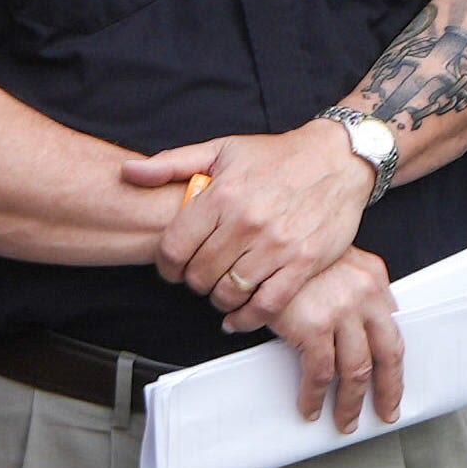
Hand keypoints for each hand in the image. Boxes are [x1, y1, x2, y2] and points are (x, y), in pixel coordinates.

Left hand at [129, 120, 375, 318]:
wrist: (338, 159)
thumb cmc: (278, 156)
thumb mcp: (223, 148)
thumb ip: (173, 163)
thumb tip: (129, 173)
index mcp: (222, 195)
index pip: (174, 248)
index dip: (166, 266)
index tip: (173, 268)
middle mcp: (247, 222)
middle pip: (199, 275)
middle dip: (194, 282)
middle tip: (201, 277)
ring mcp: (277, 245)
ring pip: (229, 293)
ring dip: (219, 299)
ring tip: (222, 290)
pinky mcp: (303, 263)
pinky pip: (266, 305)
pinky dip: (247, 319)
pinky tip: (239, 317)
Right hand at [261, 247, 408, 426]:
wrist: (264, 238)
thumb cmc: (291, 249)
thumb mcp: (331, 260)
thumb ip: (346, 288)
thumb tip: (348, 325)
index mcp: (373, 277)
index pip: (392, 327)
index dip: (393, 360)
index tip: (392, 379)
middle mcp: (365, 294)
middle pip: (388, 353)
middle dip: (389, 389)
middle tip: (386, 410)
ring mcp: (342, 311)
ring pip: (357, 370)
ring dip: (352, 402)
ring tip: (345, 420)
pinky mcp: (314, 326)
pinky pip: (321, 373)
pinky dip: (315, 396)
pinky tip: (311, 407)